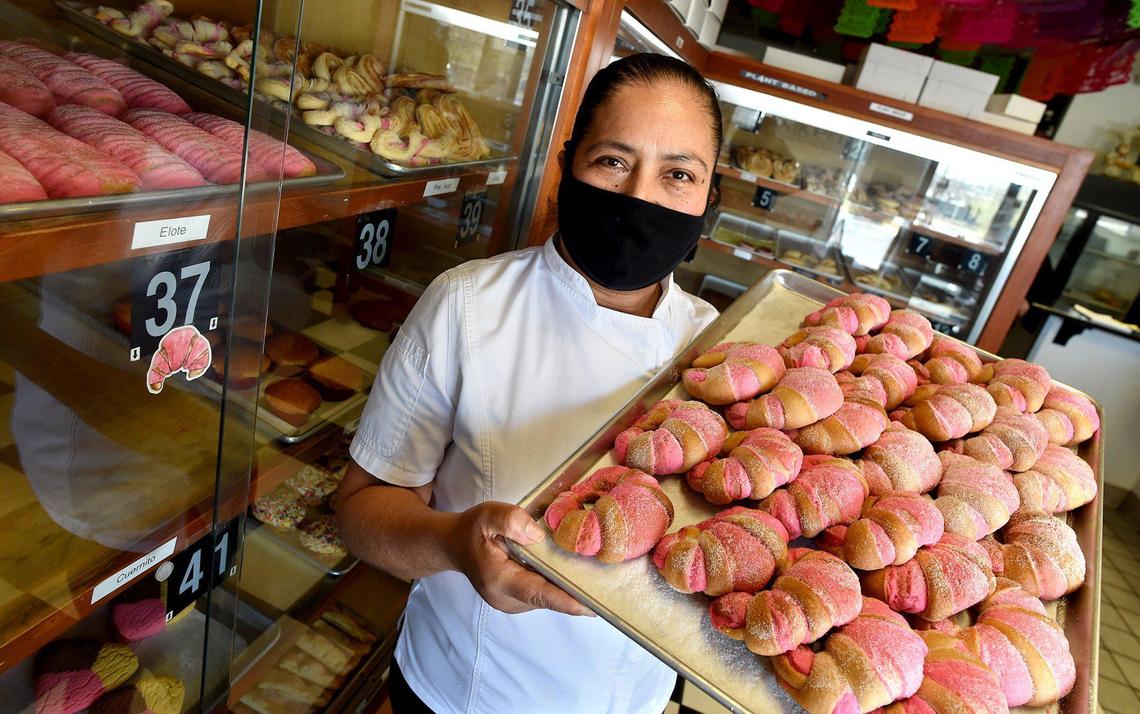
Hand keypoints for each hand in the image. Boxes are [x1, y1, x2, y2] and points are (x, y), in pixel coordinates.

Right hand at [447, 501, 594, 616]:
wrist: (453, 544)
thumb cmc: (472, 530)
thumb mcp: (487, 515)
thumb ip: (510, 520)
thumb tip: (537, 535)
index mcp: (499, 580)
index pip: (538, 594)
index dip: (566, 601)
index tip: (593, 606)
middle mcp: (507, 599)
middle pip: (548, 598)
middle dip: (575, 590)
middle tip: (607, 580)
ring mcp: (512, 603)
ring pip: (547, 597)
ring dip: (566, 586)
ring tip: (592, 571)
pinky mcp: (518, 601)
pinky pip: (543, 594)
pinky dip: (556, 584)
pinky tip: (570, 569)